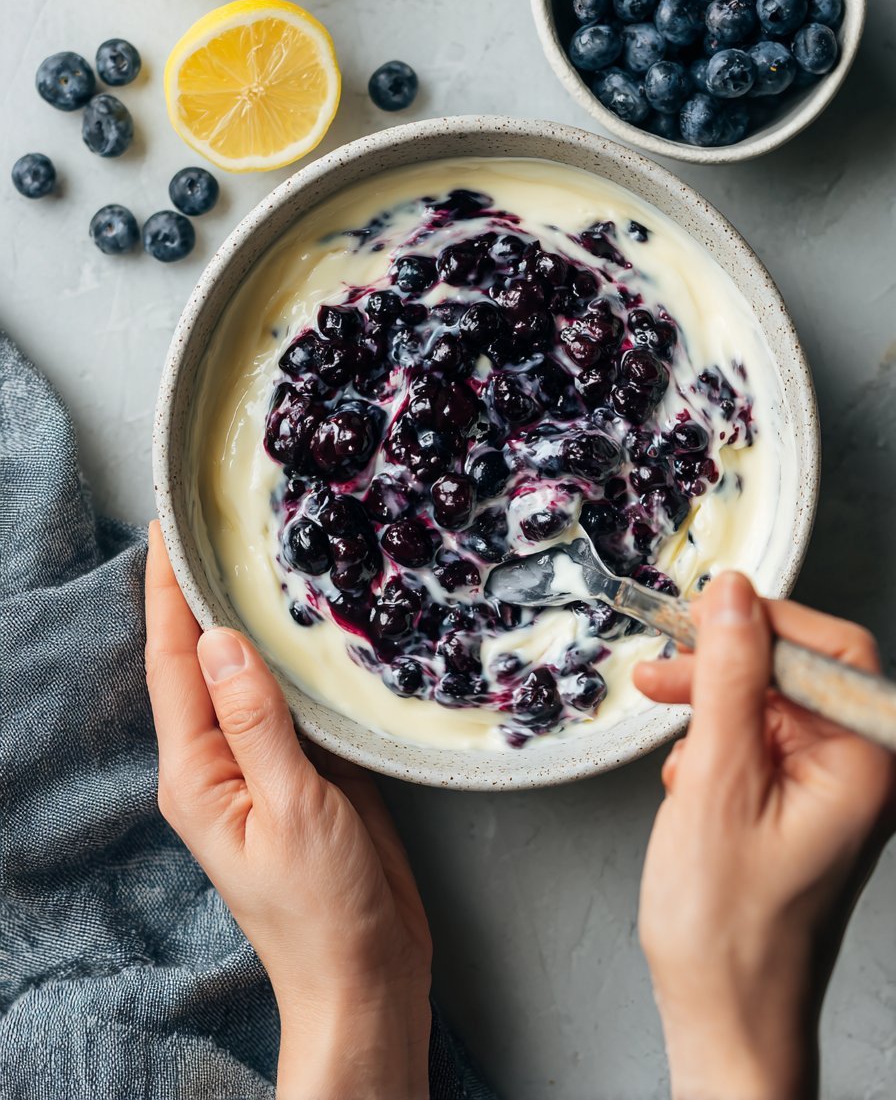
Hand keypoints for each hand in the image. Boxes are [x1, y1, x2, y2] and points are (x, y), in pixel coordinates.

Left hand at [144, 522, 431, 1099]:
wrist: (366, 975)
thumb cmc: (322, 910)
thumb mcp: (292, 809)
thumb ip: (258, 722)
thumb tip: (220, 638)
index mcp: (196, 771)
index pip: (172, 661)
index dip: (166, 591)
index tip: (168, 527)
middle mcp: (220, 759)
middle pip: (202, 658)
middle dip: (200, 590)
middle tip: (214, 520)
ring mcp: (263, 762)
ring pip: (248, 673)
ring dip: (248, 616)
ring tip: (258, 551)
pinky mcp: (307, 769)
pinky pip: (291, 698)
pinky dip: (293, 655)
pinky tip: (310, 622)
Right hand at [633, 571, 894, 1099]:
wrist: (726, 1018)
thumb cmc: (731, 929)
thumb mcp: (717, 781)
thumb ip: (728, 679)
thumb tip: (733, 597)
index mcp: (864, 762)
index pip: (832, 650)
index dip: (768, 622)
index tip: (707, 615)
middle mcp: (858, 772)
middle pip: (795, 675)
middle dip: (724, 671)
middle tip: (664, 675)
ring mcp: (829, 793)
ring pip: (767, 711)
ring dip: (712, 717)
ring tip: (674, 752)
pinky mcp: (799, 810)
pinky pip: (757, 748)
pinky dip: (714, 754)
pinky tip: (687, 787)